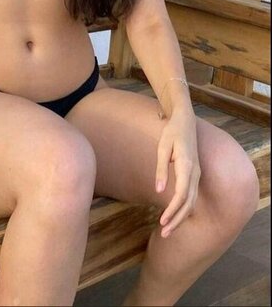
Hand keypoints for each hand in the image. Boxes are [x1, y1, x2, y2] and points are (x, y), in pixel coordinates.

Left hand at [155, 108, 199, 237]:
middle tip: (164, 234)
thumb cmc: (171, 133)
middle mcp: (195, 172)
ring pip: (192, 201)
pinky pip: (192, 195)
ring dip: (181, 217)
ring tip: (167, 229)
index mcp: (186, 166)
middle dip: (177, 220)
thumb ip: (161, 169)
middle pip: (188, 203)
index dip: (173, 211)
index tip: (162, 222)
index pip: (182, 195)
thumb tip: (159, 190)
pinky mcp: (195, 174)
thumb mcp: (162, 148)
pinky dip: (184, 209)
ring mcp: (197, 174)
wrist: (185, 120)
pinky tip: (175, 216)